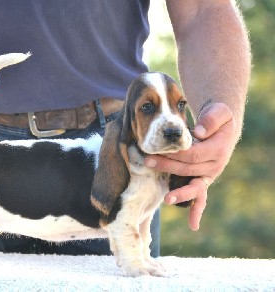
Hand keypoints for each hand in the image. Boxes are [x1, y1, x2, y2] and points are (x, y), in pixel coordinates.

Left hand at [144, 103, 236, 230]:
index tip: (158, 149)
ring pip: (195, 187)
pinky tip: (193, 225)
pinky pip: (201, 198)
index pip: (193, 154)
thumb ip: (212, 118)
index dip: (175, 153)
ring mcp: (209, 175)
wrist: (223, 130)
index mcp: (217, 149)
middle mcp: (215, 166)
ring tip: (167, 199)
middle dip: (166, 166)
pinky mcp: (203, 180)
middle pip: (188, 169)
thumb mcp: (219, 112)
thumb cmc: (217, 119)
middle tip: (147, 161)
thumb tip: (199, 132)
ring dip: (180, 194)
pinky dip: (197, 211)